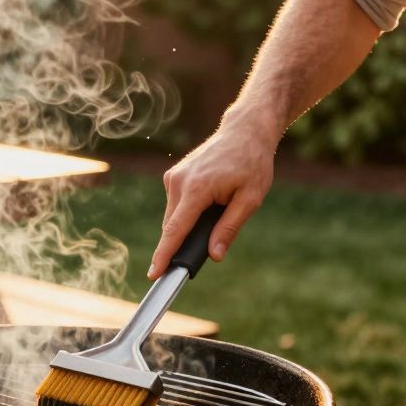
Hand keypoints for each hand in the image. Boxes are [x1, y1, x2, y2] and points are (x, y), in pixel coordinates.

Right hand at [149, 115, 276, 277]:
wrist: (245, 131)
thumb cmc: (252, 163)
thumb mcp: (250, 199)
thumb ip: (230, 228)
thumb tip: (215, 255)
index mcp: (197, 188)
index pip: (175, 230)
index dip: (164, 255)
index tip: (153, 274)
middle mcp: (179, 181)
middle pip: (174, 227)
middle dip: (186, 241)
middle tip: (213, 241)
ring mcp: (173, 177)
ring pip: (174, 217)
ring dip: (190, 224)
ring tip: (219, 209)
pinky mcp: (174, 176)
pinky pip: (177, 205)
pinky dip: (188, 212)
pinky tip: (210, 203)